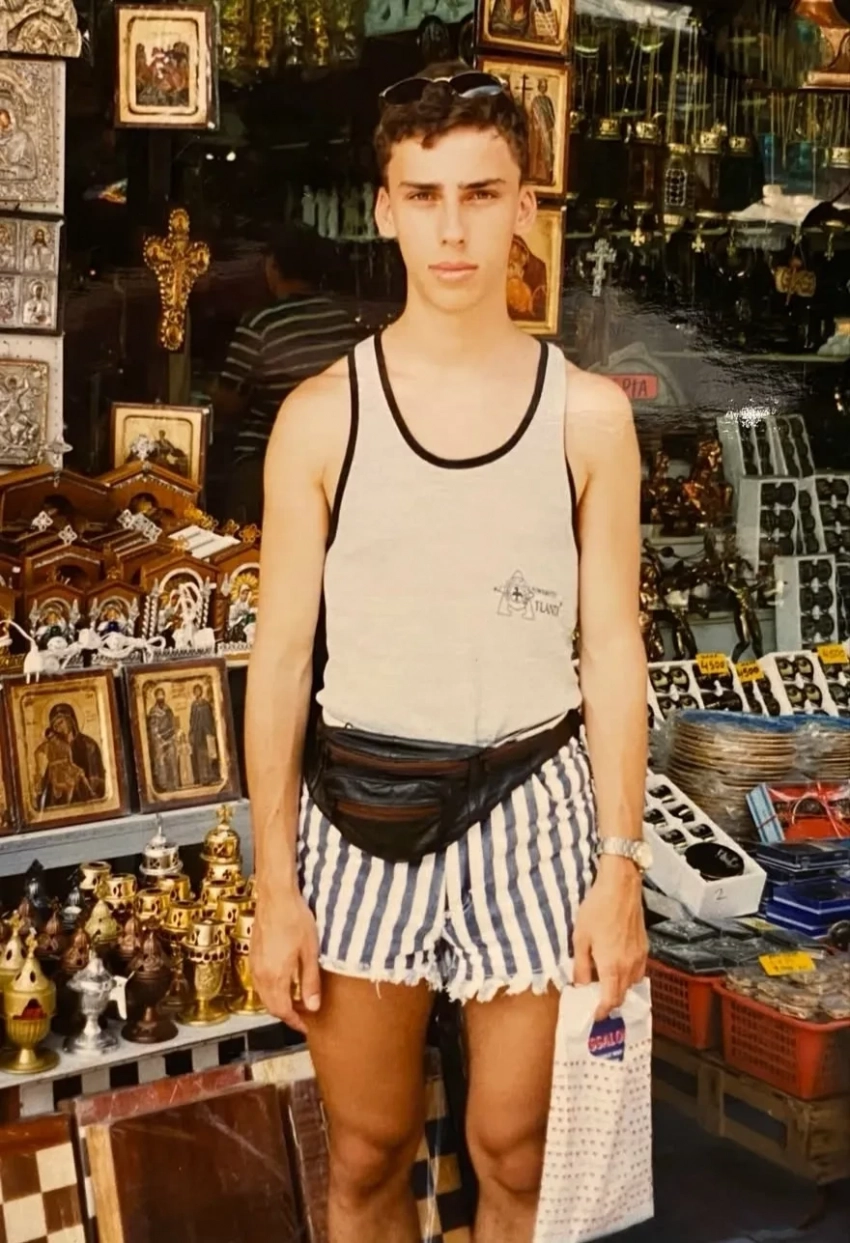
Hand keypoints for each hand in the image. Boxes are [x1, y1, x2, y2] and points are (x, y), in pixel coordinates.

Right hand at [250, 888, 320, 1035]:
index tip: (305, 1026)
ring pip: (263, 994)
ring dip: (277, 1001)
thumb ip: (310, 982)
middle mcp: (260, 974)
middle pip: (270, 1006)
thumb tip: (313, 1006)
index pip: (282, 1011)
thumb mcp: (310, 952)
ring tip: (295, 1000)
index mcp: (274, 977)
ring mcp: (254, 964)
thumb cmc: (295, 919)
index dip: (294, 1021)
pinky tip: (283, 981)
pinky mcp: (253, 954)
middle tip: (303, 1015)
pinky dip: (270, 989)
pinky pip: (259, 981)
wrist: (276, 896)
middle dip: (286, 1014)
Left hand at [573, 856, 647, 1019]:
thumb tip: (579, 984)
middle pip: (622, 995)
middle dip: (610, 1002)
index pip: (610, 1000)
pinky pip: (638, 970)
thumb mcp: (580, 938)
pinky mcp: (644, 947)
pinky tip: (617, 965)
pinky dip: (628, 975)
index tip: (594, 1015)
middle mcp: (629, 966)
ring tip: (605, 983)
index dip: (602, 1011)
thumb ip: (580, 965)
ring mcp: (639, 956)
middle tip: (596, 1000)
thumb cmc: (597, 909)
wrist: (620, 887)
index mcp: (611, 966)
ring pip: (632, 983)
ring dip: (620, 988)